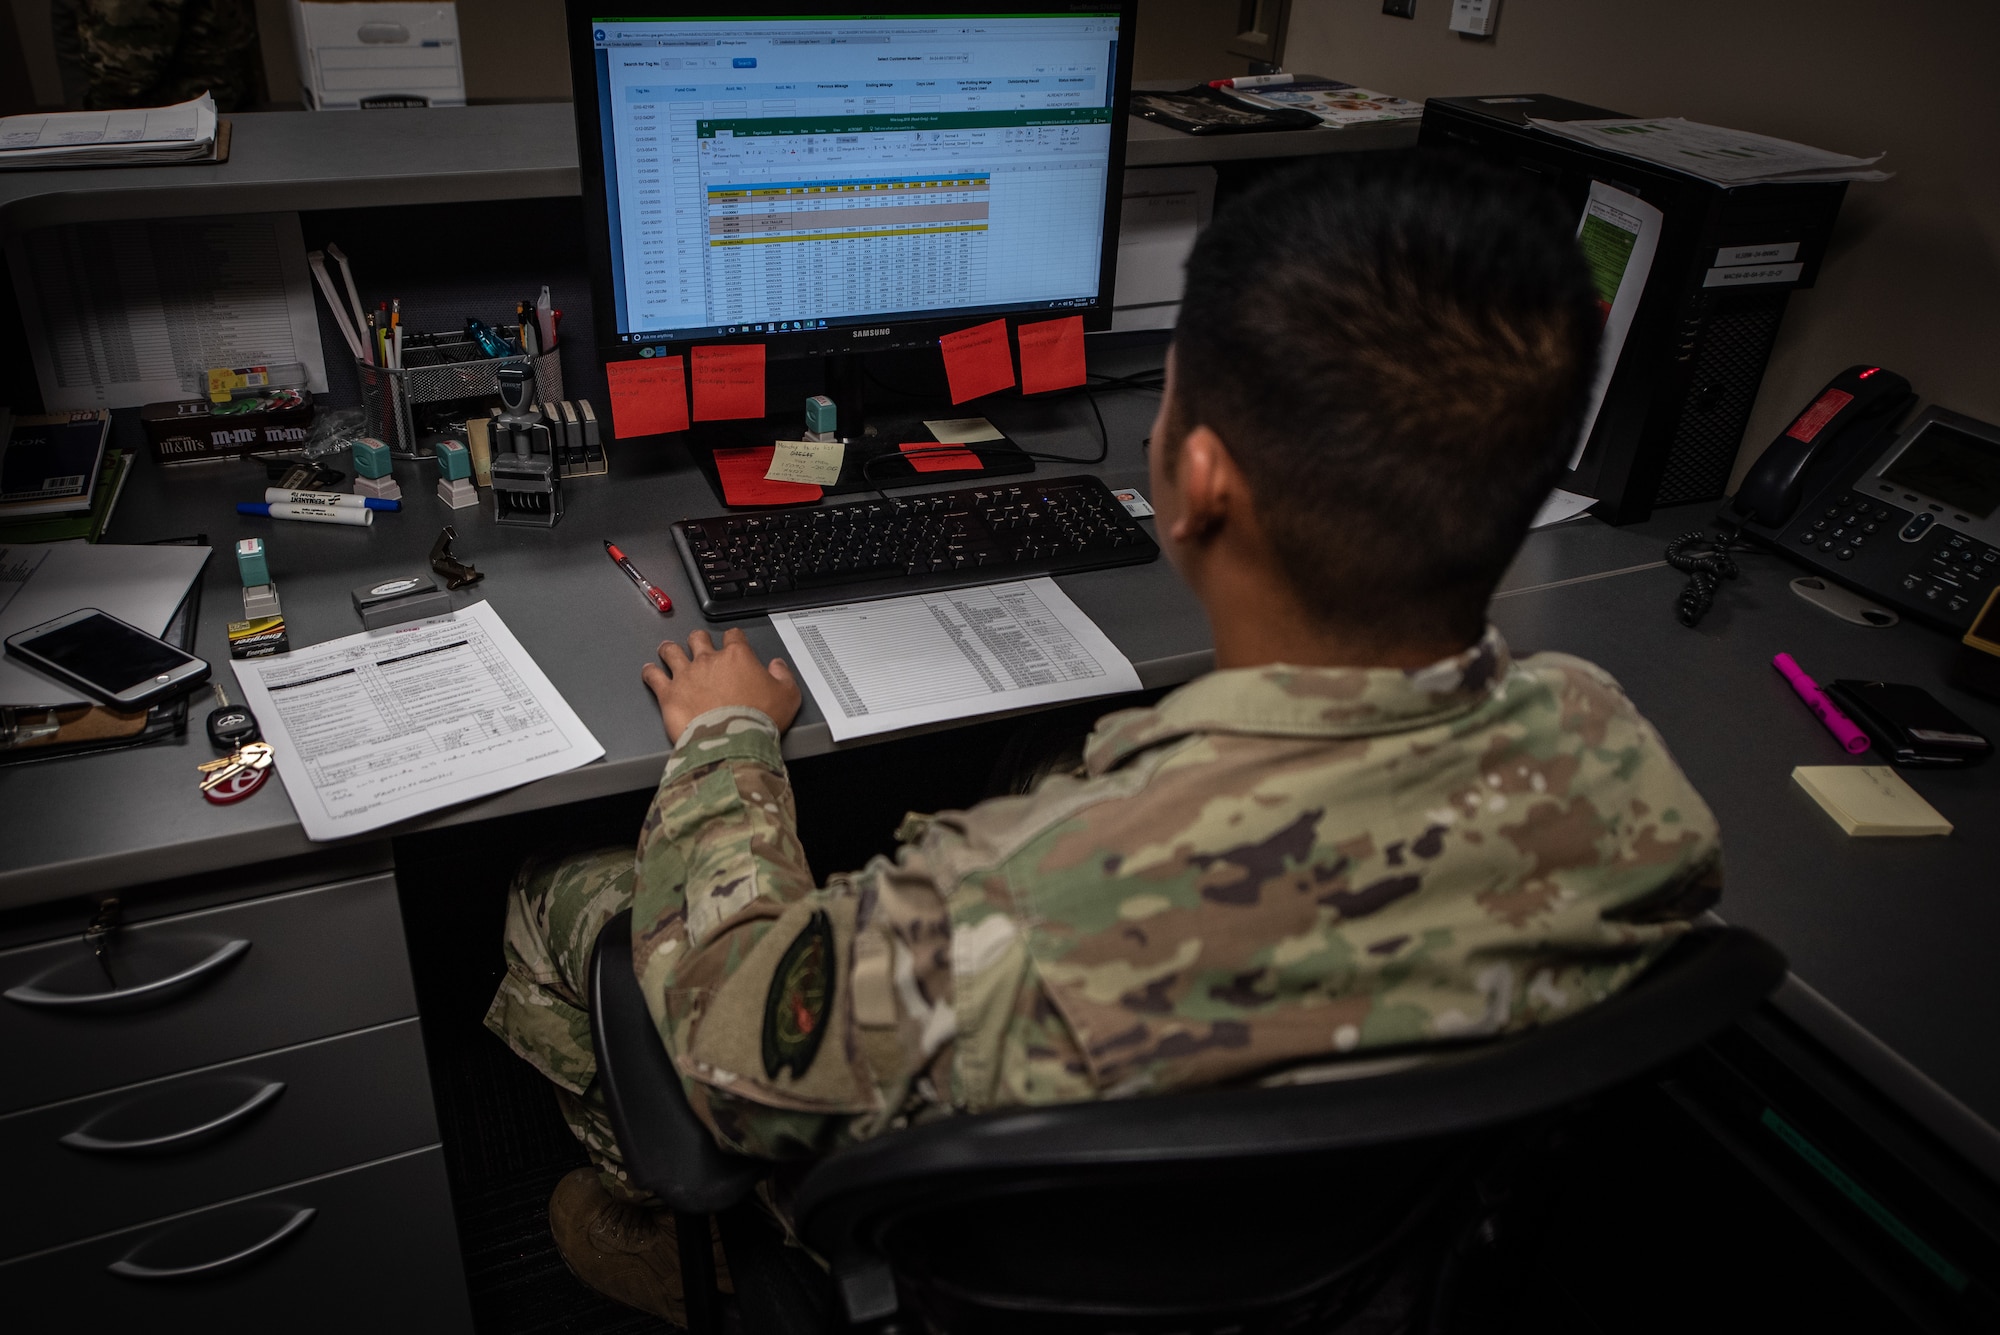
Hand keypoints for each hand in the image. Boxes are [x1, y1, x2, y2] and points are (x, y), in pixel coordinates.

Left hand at [642, 628, 800, 743]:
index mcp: (737, 657)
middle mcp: (708, 661)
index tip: (733, 641)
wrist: (732, 741)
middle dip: (698, 639)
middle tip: (698, 643)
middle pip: (698, 638)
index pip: (734, 636)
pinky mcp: (668, 694)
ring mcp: (686, 675)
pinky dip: (650, 672)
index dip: (734, 637)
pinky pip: (654, 676)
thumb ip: (783, 675)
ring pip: (671, 652)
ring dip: (669, 650)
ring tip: (667, 649)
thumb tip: (778, 665)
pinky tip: (649, 671)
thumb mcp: (788, 696)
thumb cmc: (758, 720)